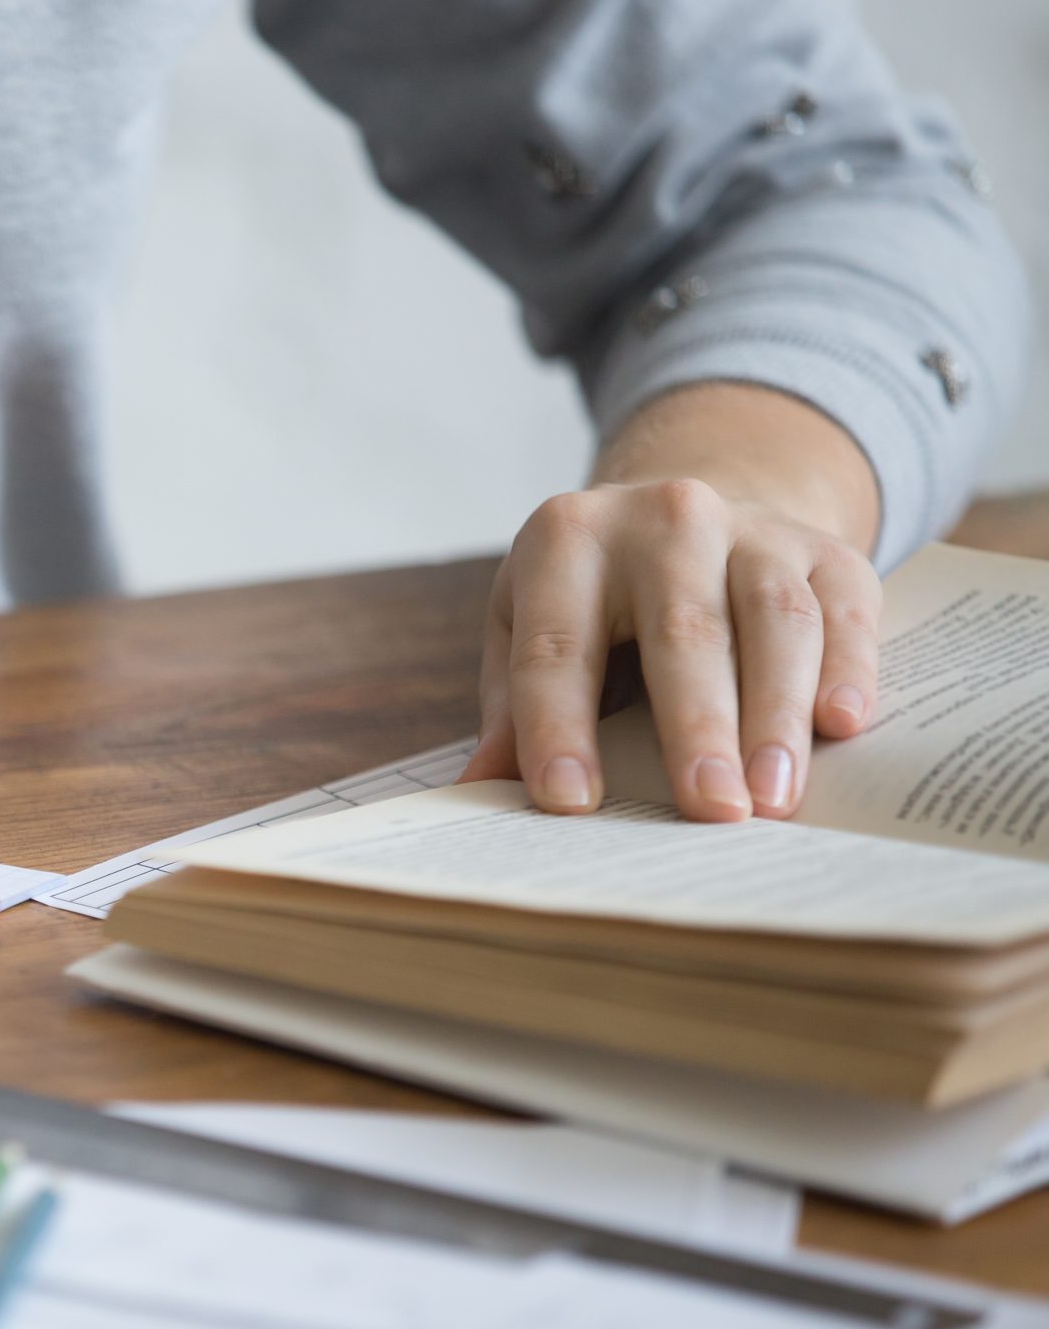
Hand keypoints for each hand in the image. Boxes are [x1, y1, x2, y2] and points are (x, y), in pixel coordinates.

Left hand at [463, 385, 883, 821]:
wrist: (682, 516)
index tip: (569, 802)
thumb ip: (513, 705)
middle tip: (711, 812)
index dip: (558, 727)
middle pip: (683, 631)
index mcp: (566, 540)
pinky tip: (844, 727)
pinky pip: (846, 608)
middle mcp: (663, 519)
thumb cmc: (589, 600)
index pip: (556, 647)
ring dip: (777, 714)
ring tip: (774, 800)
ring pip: (774, 620)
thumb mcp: (526, 627)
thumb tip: (479, 788)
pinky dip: (849, 667)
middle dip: (697, 728)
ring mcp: (753, 527)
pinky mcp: (825, 550)